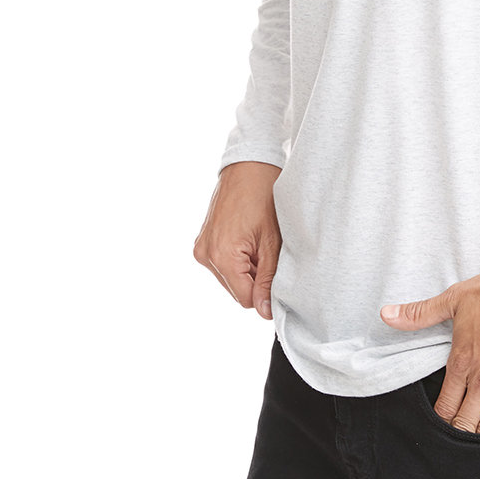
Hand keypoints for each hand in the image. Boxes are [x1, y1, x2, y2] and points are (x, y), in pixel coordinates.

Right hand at [193, 161, 281, 318]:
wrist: (249, 166)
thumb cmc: (264, 197)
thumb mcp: (273, 241)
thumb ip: (267, 279)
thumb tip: (264, 312)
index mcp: (222, 256)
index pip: (245, 299)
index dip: (265, 292)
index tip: (278, 275)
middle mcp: (206, 255)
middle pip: (237, 290)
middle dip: (255, 278)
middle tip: (269, 251)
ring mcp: (202, 248)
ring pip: (230, 278)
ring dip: (247, 269)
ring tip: (258, 242)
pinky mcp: (203, 242)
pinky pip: (223, 264)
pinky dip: (238, 259)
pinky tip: (248, 238)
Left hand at [380, 248, 479, 433]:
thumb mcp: (454, 298)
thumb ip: (419, 314)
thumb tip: (386, 315)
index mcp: (462, 362)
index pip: (444, 408)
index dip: (441, 420)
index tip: (442, 422)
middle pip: (466, 424)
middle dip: (460, 432)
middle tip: (459, 433)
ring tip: (479, 436)